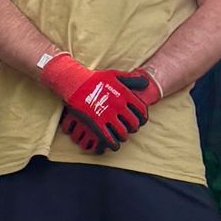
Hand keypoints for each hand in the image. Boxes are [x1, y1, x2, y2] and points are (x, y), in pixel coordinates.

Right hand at [35, 52, 160, 151]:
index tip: (140, 122)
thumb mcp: (115, 75)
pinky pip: (108, 138)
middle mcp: (118, 105)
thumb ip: (131, 80)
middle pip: (133, 123)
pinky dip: (113, 144)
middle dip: (134, 128)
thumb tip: (146, 83)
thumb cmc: (94, 79)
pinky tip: (114, 145)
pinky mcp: (96, 122)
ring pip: (122, 133)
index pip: (141, 110)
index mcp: (124, 94)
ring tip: (122, 137)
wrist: (74, 82)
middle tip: (130, 130)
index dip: (143, 119)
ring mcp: (107, 114)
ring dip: (124, 137)